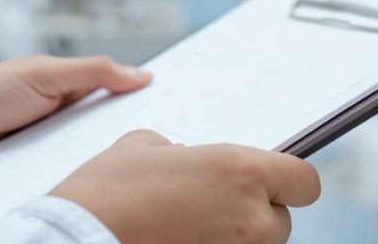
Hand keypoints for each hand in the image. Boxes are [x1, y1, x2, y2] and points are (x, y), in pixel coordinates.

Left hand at [0, 55, 151, 174]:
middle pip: (101, 135)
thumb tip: (143, 75)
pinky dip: (69, 182)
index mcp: (65, 91)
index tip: (172, 115)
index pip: (112, 100)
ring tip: (129, 177)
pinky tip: (87, 189)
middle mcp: (57, 122)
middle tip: (158, 150)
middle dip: (122, 141)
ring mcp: (42, 151)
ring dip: (95, 165)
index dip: (138, 106)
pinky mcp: (26, 176)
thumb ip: (94, 72)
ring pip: (82, 161)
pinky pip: (56, 180)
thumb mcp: (45, 73)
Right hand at [50, 130, 321, 243]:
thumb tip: (188, 158)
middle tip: (214, 208)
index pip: (305, 181)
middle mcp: (251, 218)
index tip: (274, 183)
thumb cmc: (105, 192)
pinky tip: (182, 241)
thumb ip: (183, 149)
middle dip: (254, 213)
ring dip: (236, 238)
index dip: (289, 180)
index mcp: (241, 171)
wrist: (71, 241)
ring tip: (191, 229)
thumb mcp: (144, 144)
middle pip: (281, 220)